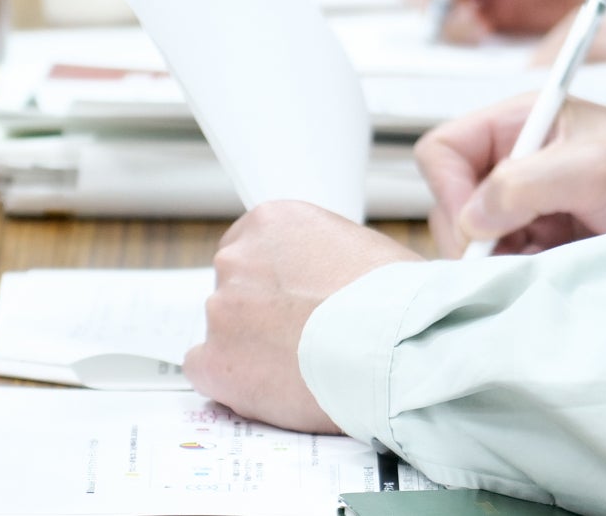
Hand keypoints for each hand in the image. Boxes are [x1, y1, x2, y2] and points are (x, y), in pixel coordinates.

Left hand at [183, 202, 422, 432]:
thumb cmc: (398, 299)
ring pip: (224, 332)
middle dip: (261, 311)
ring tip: (300, 364)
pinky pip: (207, 372)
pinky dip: (234, 382)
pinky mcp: (214, 362)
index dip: (273, 279)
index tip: (290, 299)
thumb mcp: (364, 248)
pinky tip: (274, 384)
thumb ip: (325, 256)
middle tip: (300, 333)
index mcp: (274, 221)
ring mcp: (220, 311)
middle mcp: (237, 259)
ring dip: (252, 346)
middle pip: (234, 289)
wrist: (394, 347)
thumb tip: (326, 278)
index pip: (249, 246)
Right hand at [415, 93, 605, 258]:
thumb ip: (526, 183)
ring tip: (545, 263)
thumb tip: (471, 216)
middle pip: (450, 202)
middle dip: (473, 236)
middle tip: (514, 256)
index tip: (482, 225)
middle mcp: (518, 160)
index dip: (451, 190)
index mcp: (522, 122)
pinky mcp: (545, 242)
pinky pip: (504, 266)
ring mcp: (530, 205)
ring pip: (474, 242)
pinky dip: (517, 277)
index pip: (442, 150)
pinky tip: (552, 275)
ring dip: (498, 261)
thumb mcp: (596, 168)